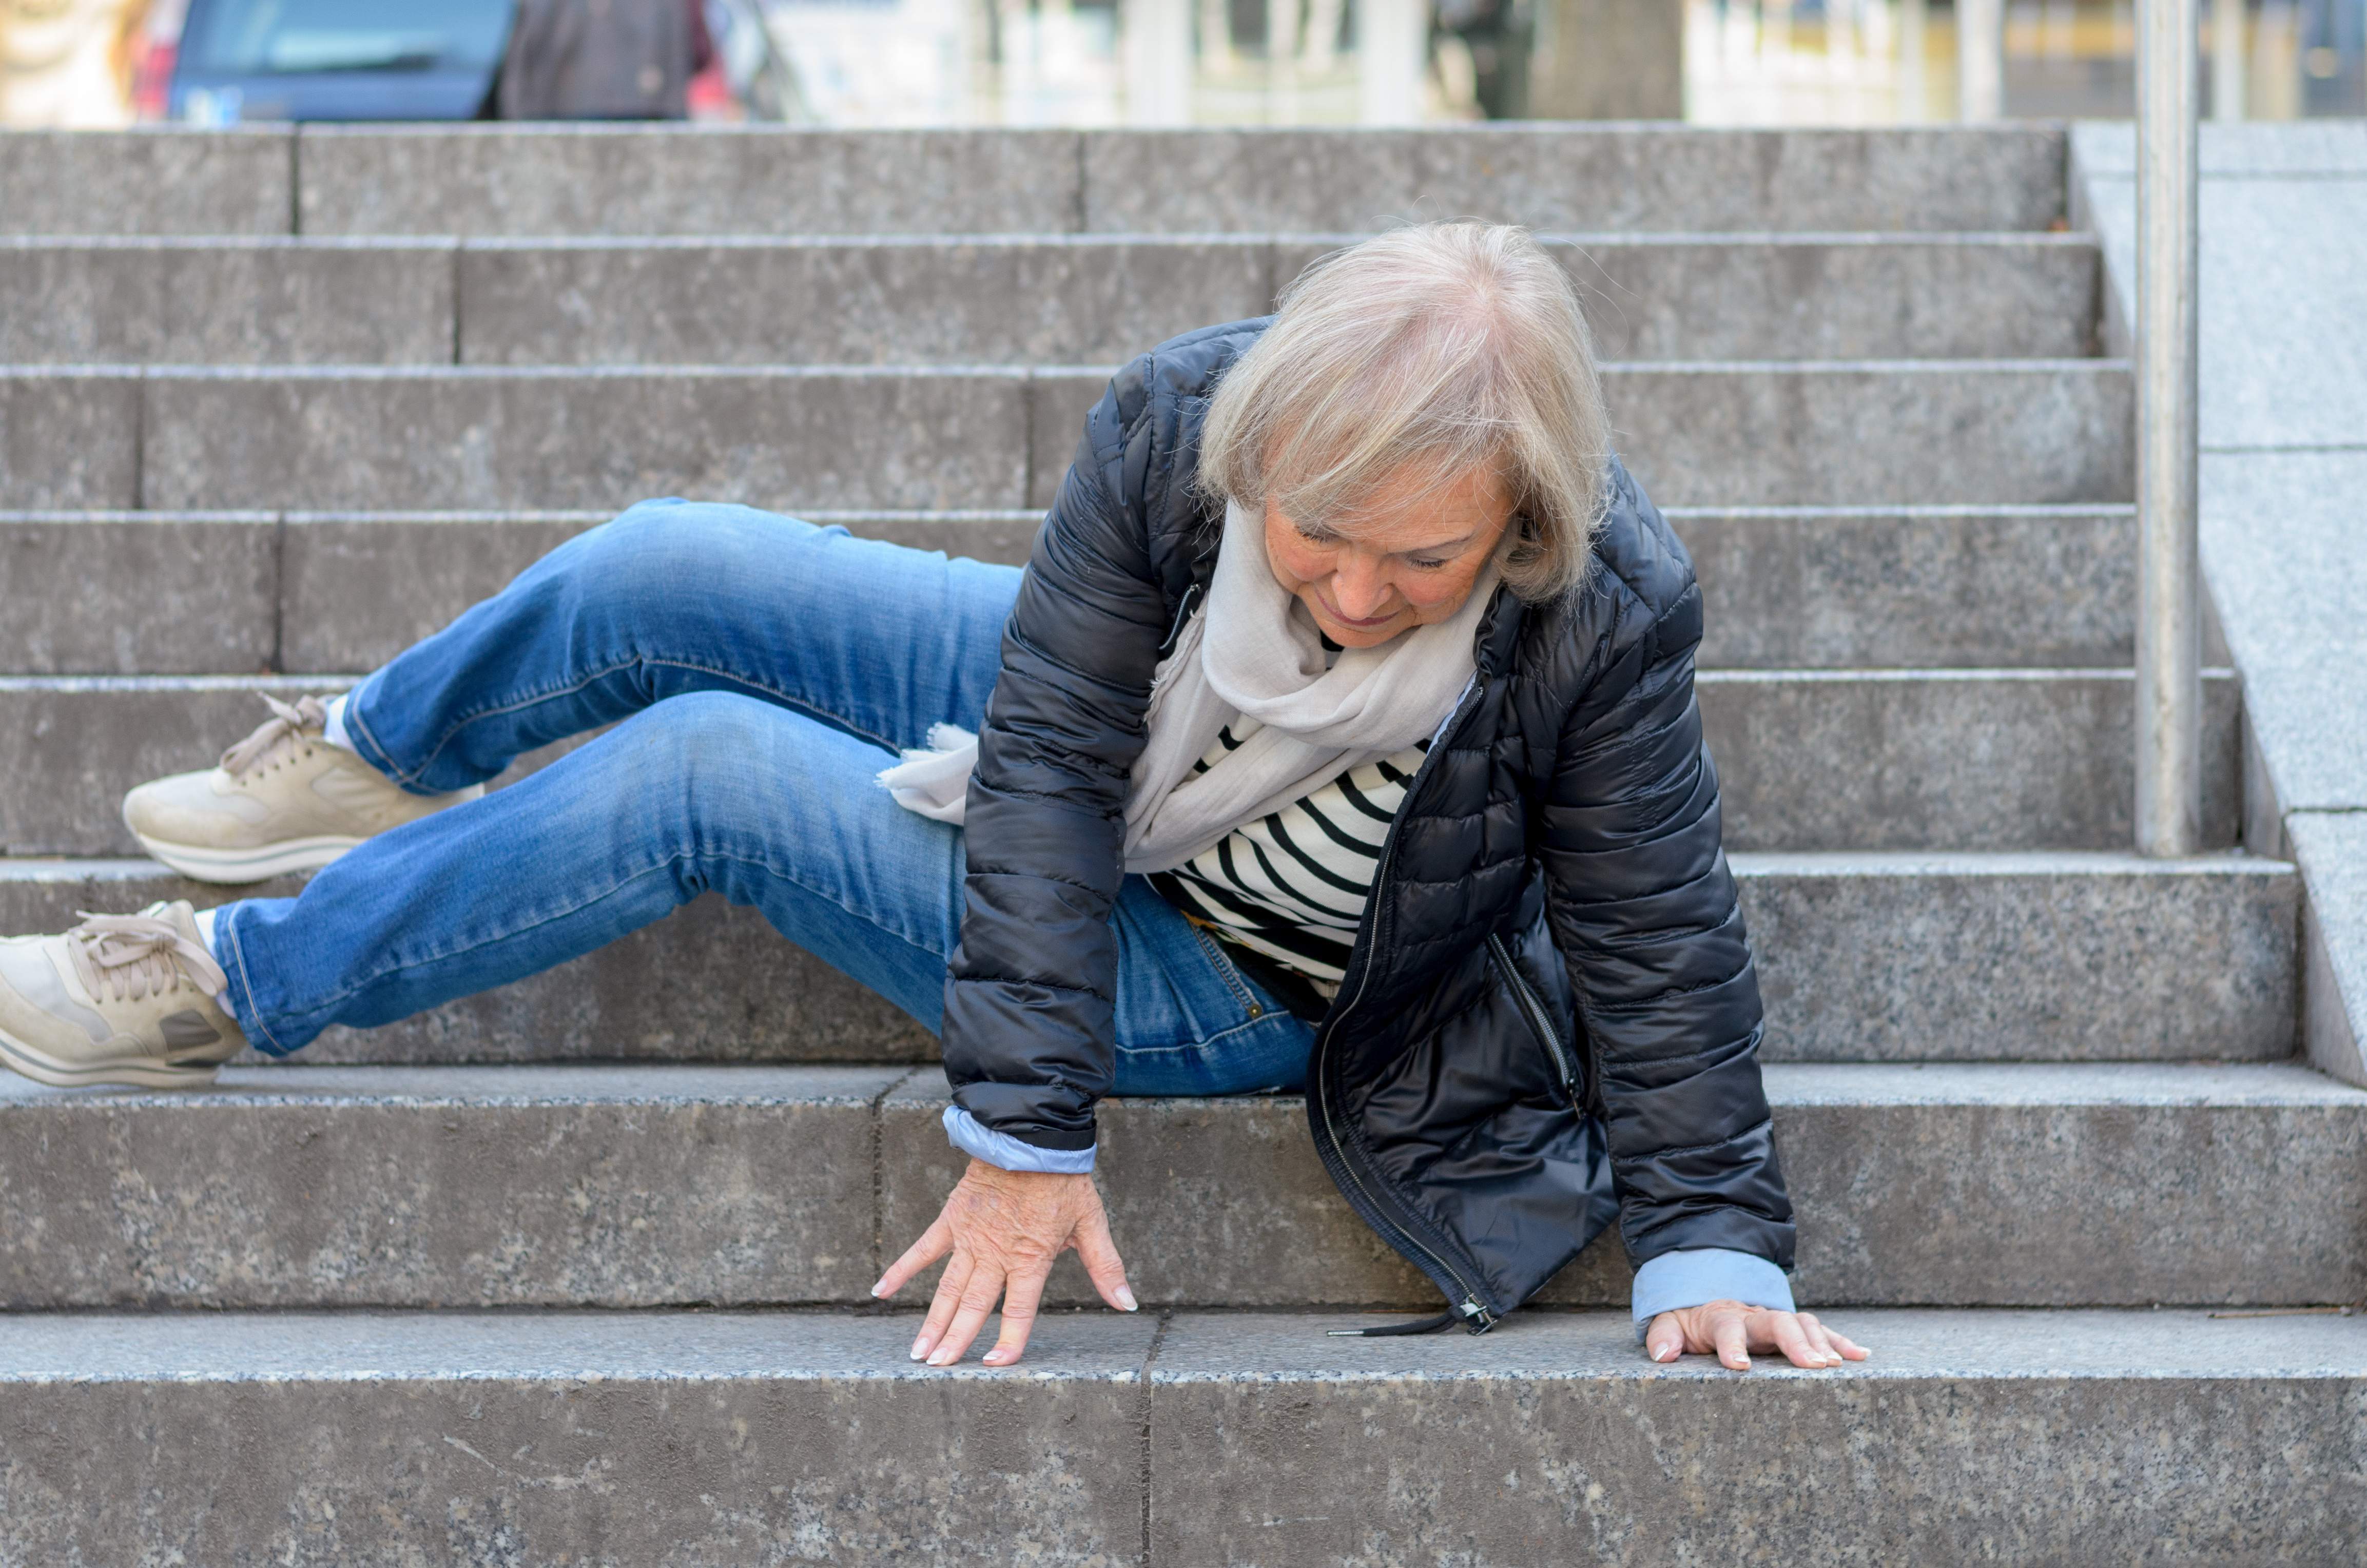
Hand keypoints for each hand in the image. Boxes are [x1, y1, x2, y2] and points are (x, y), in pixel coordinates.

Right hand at [872, 1159, 1136, 1367]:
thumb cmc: (1064, 1179)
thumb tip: (1127, 1304)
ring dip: (932, 1321)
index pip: (1018, 1312)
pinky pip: (922, 1248)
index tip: (993, 1367)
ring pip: (947, 1288)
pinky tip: (881, 1292)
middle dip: (955, 1341)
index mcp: (1031, 1259)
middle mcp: (996, 1254)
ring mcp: (970, 1237)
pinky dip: (902, 1269)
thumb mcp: (1092, 1223)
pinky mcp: (953, 1218)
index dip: (1007, 1343)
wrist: (1033, 1134)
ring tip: (917, 1352)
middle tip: (937, 1369)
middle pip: (973, 1306)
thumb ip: (1106, 1267)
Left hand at [1644, 1301, 1867, 1370]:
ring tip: (1835, 1365)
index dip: (1733, 1345)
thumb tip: (1661, 1354)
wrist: (1708, 1302)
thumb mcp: (1669, 1325)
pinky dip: (1841, 1342)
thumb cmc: (1690, 1322)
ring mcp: (1776, 1320)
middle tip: (1811, 1365)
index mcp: (1721, 1317)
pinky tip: (1861, 1356)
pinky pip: (1821, 1331)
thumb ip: (1663, 1336)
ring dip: (1821, 1342)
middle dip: (1794, 1342)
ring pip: (1803, 1323)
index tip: (1739, 1366)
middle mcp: (1753, 1315)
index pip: (1727, 1327)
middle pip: (1776, 1321)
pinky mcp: (1794, 1329)